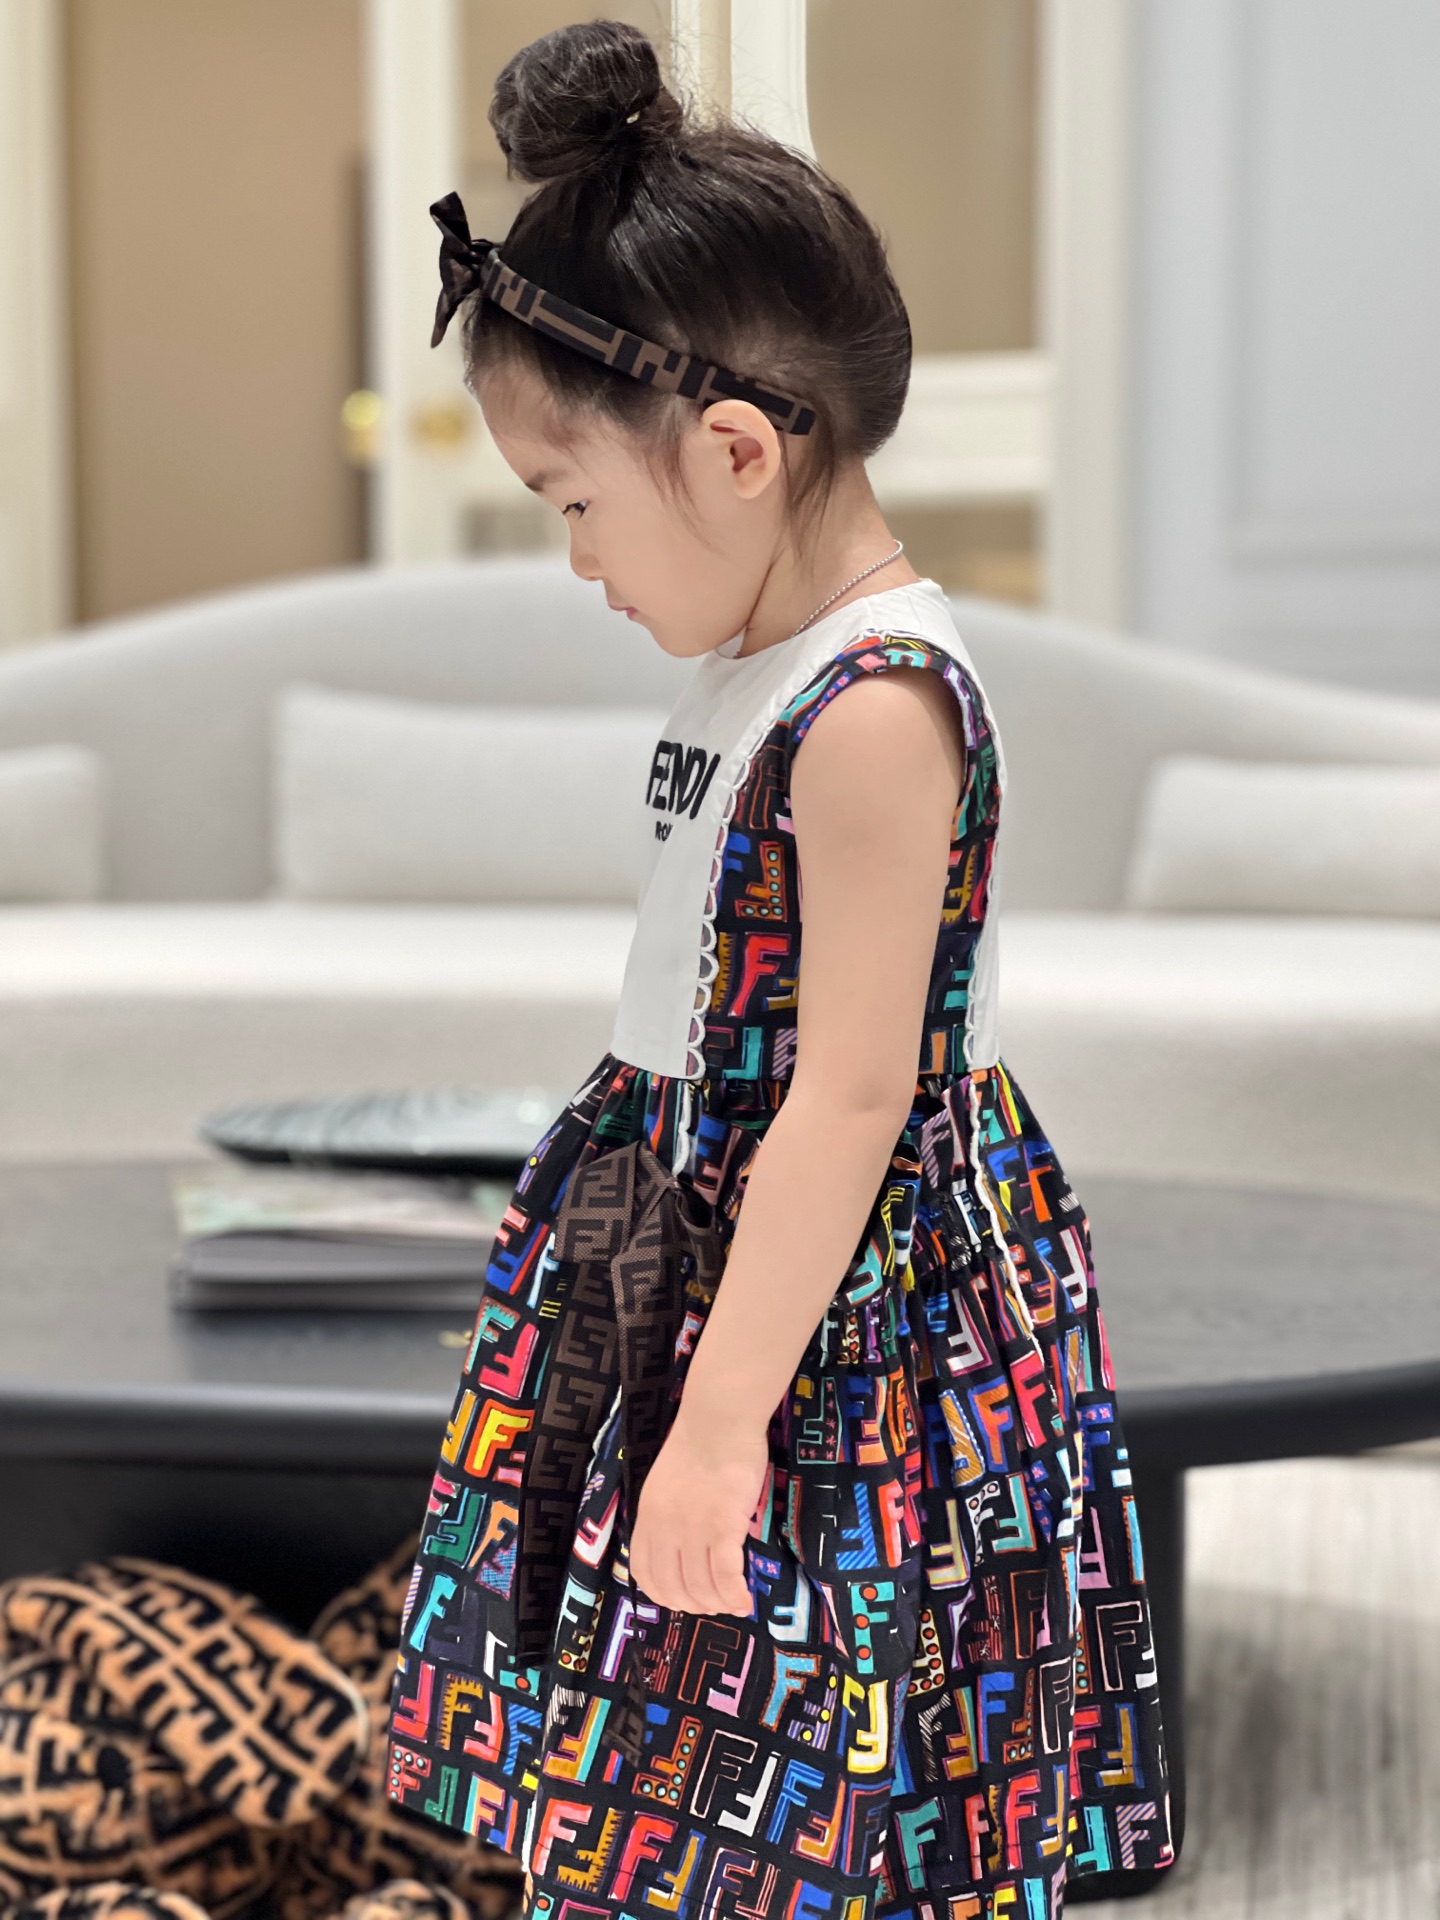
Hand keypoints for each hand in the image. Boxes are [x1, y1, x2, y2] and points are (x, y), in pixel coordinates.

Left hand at [628, 1408, 766, 1615]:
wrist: (719, 1419)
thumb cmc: (700, 1444)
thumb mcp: (665, 1483)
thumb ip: (667, 1515)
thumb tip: (680, 1546)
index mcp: (648, 1517)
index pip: (646, 1573)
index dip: (665, 1595)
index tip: (684, 1599)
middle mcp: (665, 1529)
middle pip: (673, 1588)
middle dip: (695, 1605)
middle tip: (715, 1604)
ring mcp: (692, 1530)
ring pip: (701, 1587)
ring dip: (718, 1603)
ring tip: (734, 1602)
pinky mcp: (722, 1527)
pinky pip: (725, 1576)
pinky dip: (735, 1594)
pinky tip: (745, 1599)